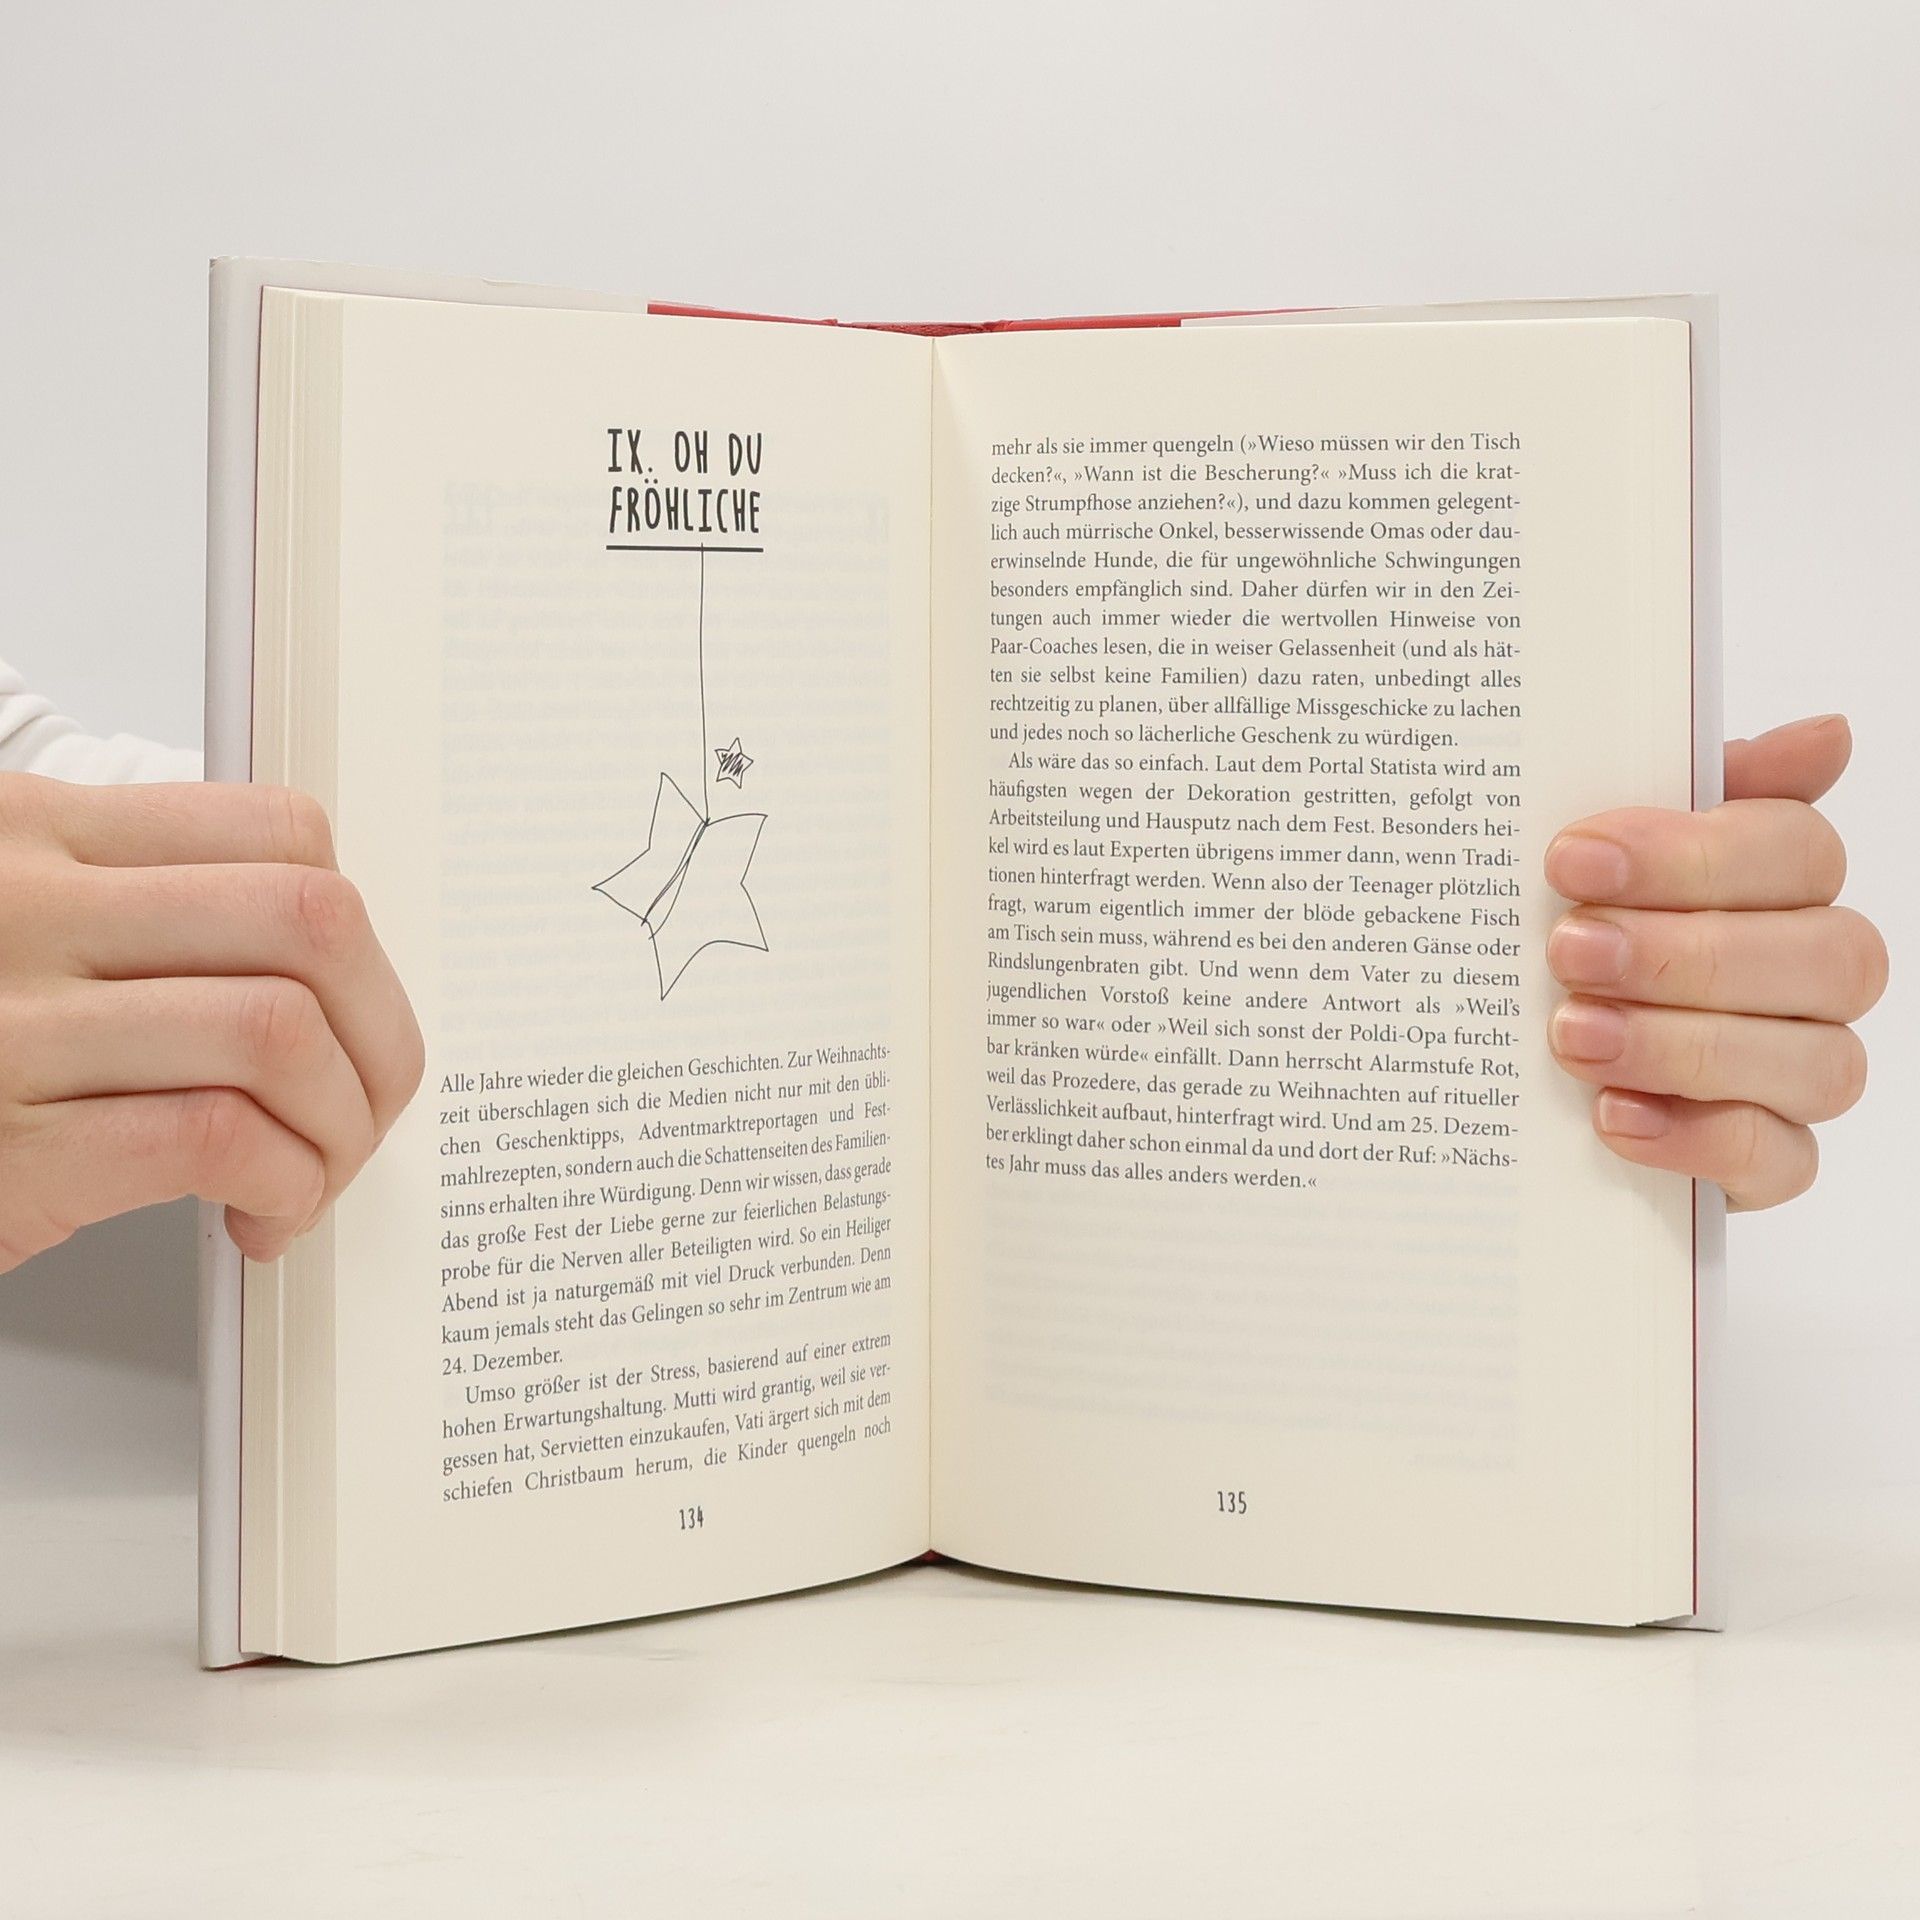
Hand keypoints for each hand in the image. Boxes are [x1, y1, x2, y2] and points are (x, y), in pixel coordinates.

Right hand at [0, 775, 423, 1271]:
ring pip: (279, 1031)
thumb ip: (148, 915)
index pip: (279, 831)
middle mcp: (25, 906)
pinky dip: (280, 1184)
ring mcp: (12, 1025)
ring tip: (312, 1174)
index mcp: (36, 830)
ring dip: (339, 1126)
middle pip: (310, 923)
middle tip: (365, 1105)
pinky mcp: (14, 1148)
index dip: (356, 933)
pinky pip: (216, 1137)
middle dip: (381, 1034)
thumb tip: (332, 956)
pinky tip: (259, 1214)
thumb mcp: (24, 935)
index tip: (355, 1007)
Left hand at [1544, 715, 1886, 1209]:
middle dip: (1685, 952)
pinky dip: (1696, 1138)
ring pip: (1816, 1061)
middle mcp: (1815, 973)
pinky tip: (1612, 1115)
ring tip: (1572, 1034)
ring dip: (1684, 1045)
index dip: (1692, 855)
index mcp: (1782, 880)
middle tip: (1568, 950)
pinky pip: (1779, 1159)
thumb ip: (1689, 787)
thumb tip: (1827, 736)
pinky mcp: (1771, 1160)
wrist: (1512, 1053)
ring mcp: (1802, 1070)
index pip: (1798, 850)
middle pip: (1825, 956)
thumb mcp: (1601, 849)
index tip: (1572, 858)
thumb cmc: (1576, 921)